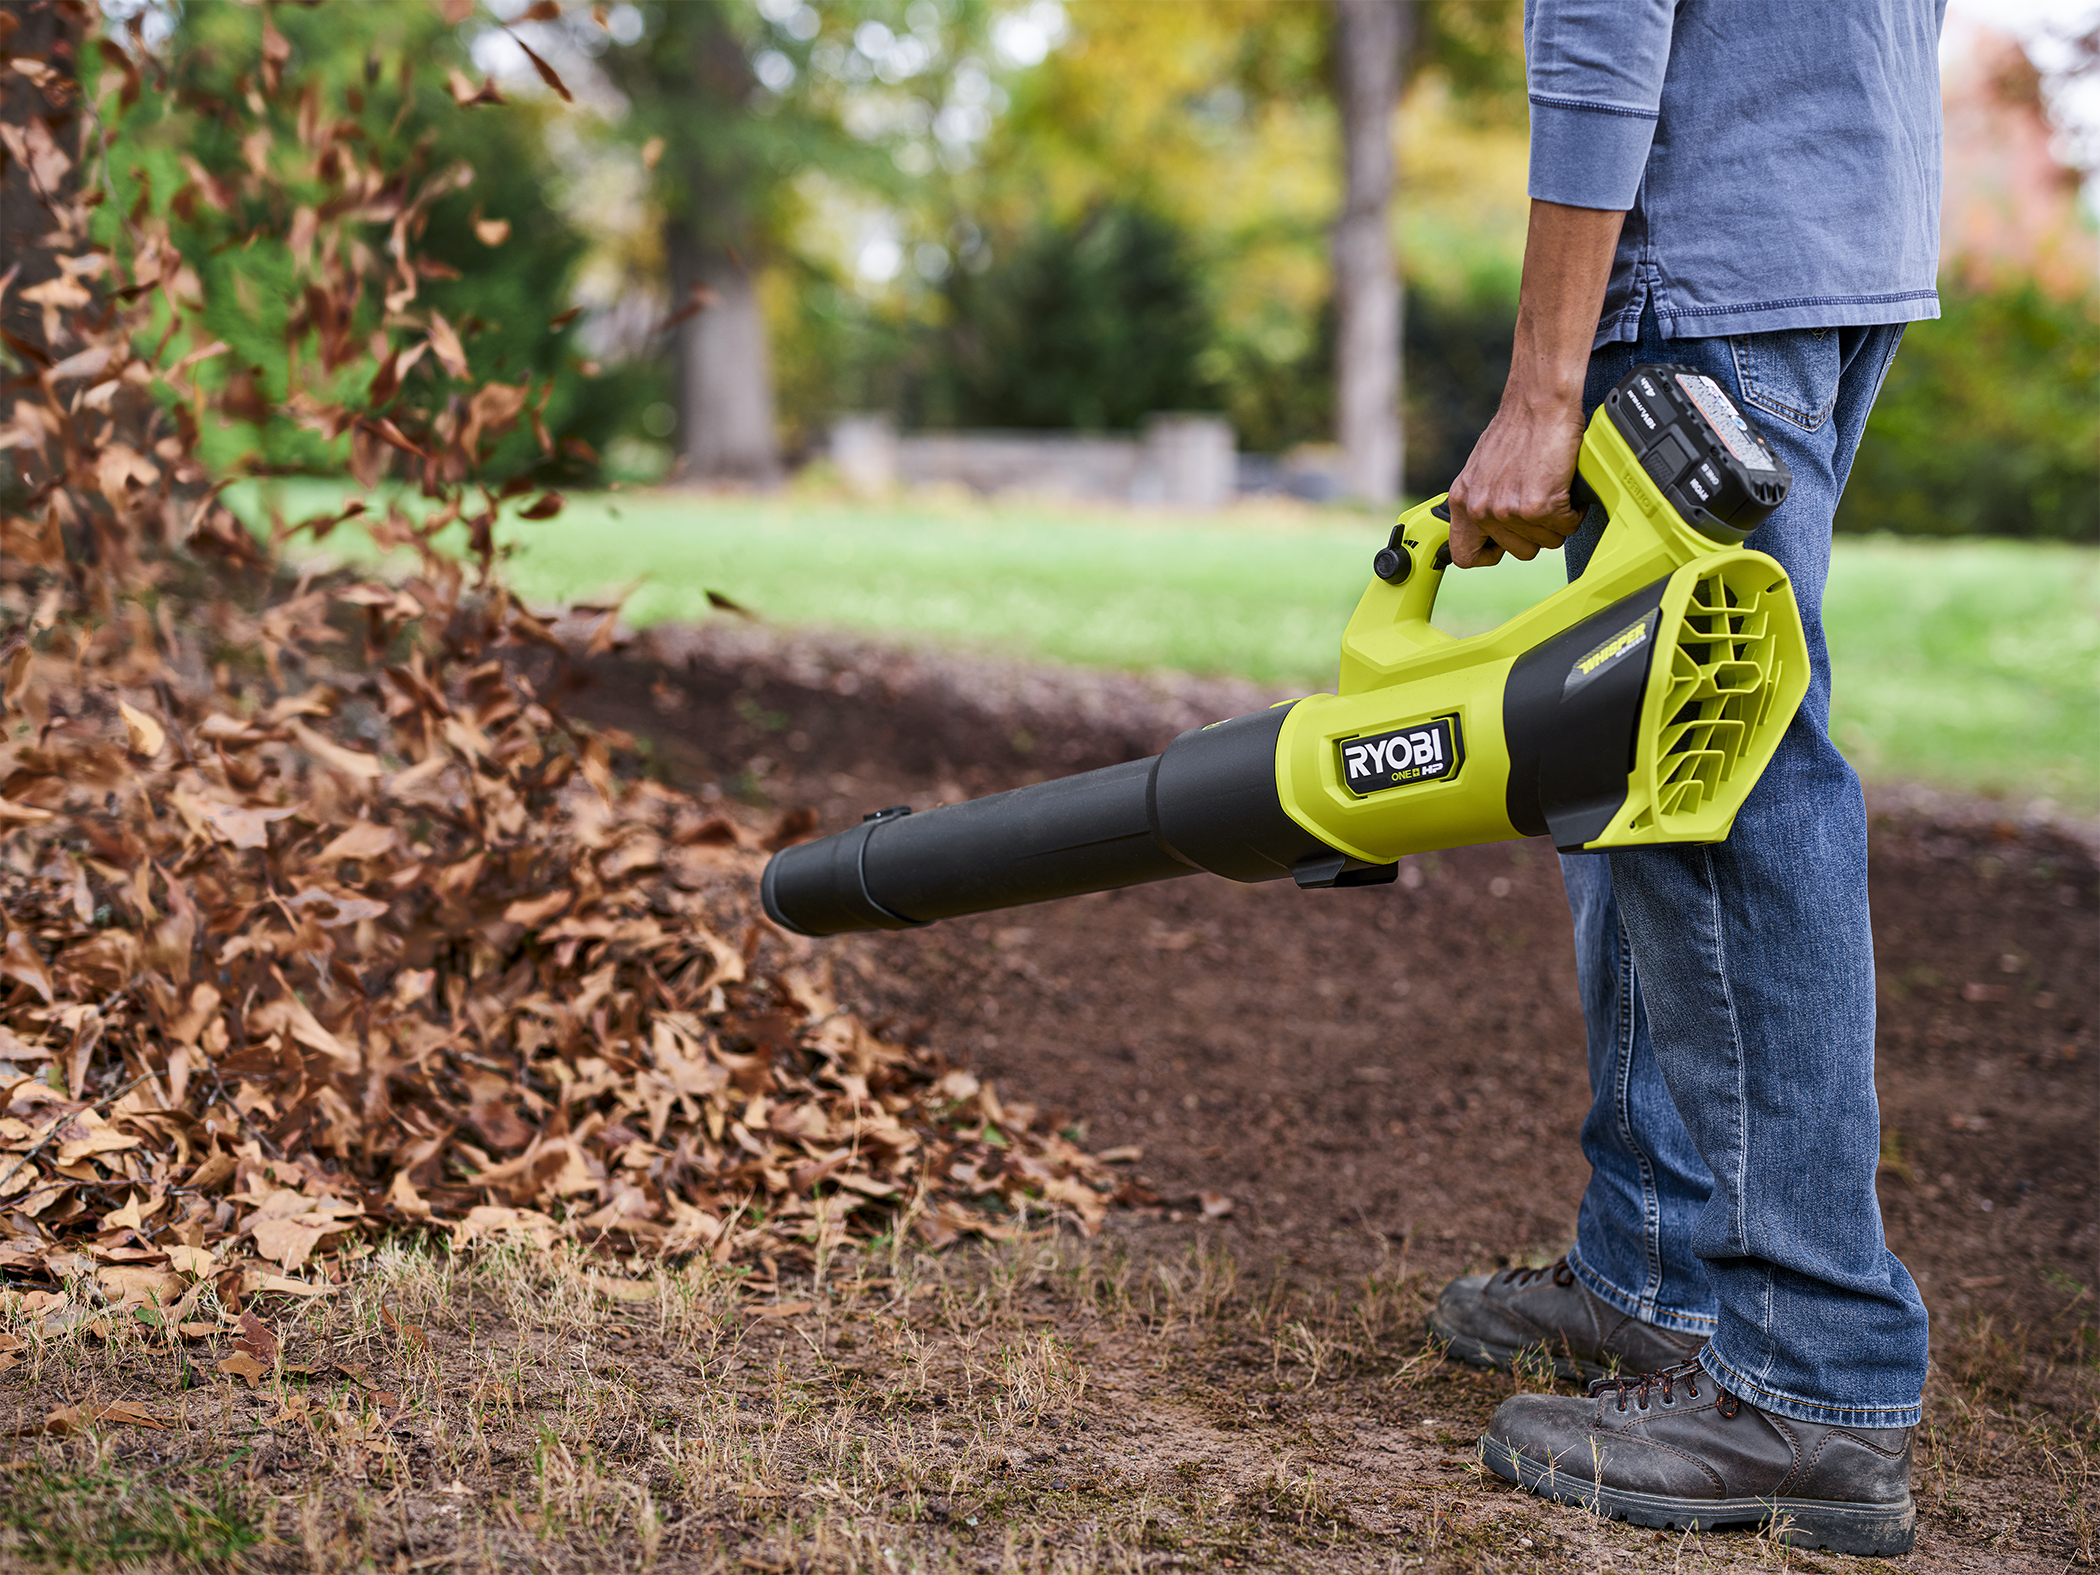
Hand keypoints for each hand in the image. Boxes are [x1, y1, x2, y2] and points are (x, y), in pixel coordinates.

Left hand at [1444, 392, 1587, 567]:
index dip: (1489, 554)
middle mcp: (1480, 508)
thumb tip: (1490, 529)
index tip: (1504, 544)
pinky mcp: (1537, 506)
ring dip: (1557, 520)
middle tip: (1541, 503)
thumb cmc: (1518, 429)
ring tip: (1552, 488)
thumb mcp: (1483, 470)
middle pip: (1518, 552)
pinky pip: (1566, 527)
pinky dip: (1573, 510)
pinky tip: (1565, 486)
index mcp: (1462, 501)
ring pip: (1546, 542)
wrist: (1539, 403)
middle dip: (1537, 532)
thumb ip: (1483, 501)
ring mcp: (1508, 510)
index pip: (1465, 555)